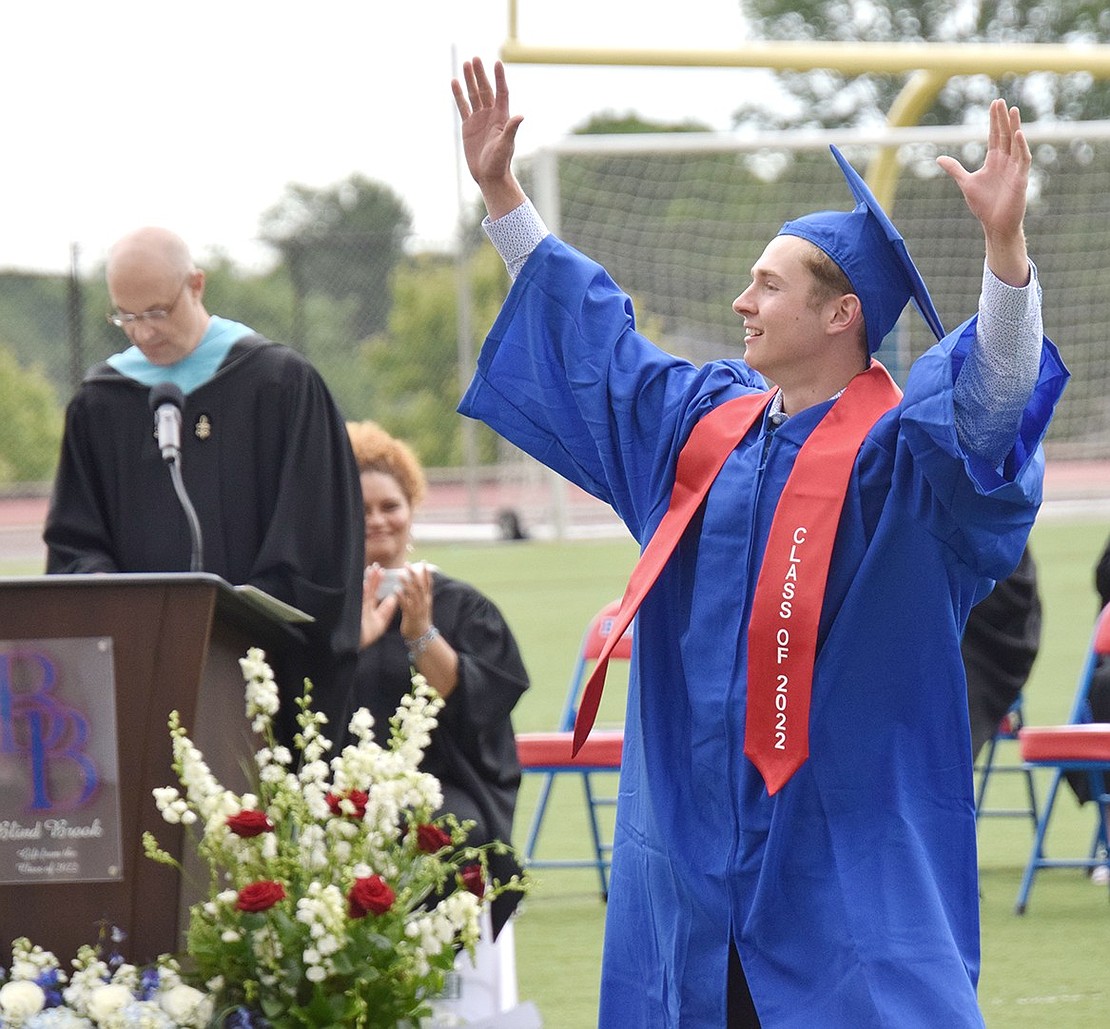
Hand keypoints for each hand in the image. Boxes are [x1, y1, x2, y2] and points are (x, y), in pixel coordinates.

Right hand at [359, 564, 398, 648]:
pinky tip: (365, 583)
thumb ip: (386, 609)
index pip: (374, 591)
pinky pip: (360, 600)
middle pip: (369, 588)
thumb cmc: (367, 636)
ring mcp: (358, 608)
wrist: (354, 646)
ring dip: (369, 581)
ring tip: (372, 569)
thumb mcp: (380, 622)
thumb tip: (394, 597)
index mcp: (369, 607)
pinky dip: (363, 592)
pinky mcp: (355, 612)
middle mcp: (363, 605)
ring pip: (365, 592)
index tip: (381, 570)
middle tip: (376, 566)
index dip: (378, 581)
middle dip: (373, 577)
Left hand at [397, 561, 434, 641]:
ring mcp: (417, 608)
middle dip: (414, 574)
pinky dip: (402, 596)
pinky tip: (396, 590)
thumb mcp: (424, 606)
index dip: (426, 572)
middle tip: (407, 564)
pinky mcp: (410, 615)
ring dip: (406, 583)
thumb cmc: (420, 620)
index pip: (428, 583)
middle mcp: (424, 602)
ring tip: (400, 574)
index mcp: (427, 599)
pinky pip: (405, 604)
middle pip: (419, 585)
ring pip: (412, 593)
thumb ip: (421, 596)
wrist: (422, 636)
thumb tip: (419, 585)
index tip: (423, 561)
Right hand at [451, 57, 526, 218]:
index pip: (501, 92)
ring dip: (470, 80)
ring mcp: (479, 119)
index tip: (497, 63)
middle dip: (481, 74)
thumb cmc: (500, 162)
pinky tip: (455, 82)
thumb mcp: (506, 145)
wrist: (489, 176)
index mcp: (502, 117)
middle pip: (486, 89)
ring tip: (466, 63)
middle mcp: (491, 115)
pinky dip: (459, 95)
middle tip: (475, 58)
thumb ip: (511, 129)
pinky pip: (463, 106)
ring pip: (474, 95)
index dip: (499, 78)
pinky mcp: (468, 126)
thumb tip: (520, 116)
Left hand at [936, 99, 1030, 285]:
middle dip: (1002, 118)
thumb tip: (939, 158)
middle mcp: (1006, 161)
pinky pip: (1022, 159)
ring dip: (1014, 126)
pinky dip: (1021, 146)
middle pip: (1005, 135)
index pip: (995, 136)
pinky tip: (1018, 134)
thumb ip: (955, 169)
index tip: (994, 104)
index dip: (994, 120)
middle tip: (1000, 101)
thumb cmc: (984, 205)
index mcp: (994, 160)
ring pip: (1016, 143)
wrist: (995, 224)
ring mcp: (1014, 168)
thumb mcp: (966, 183)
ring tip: (1012, 110)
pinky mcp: (1021, 178)